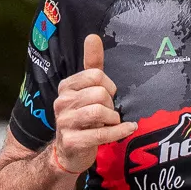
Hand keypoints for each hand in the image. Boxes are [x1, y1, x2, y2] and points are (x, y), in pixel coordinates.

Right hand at [48, 37, 130, 173]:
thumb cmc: (83, 118)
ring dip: (113, 118)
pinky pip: (102, 133)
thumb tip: (93, 36)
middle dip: (111, 104)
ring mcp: (65, 122)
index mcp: (66, 87)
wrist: (68, 153)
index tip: (109, 95)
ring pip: (100, 112)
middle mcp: (62, 102)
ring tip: (112, 122)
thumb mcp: (86, 90)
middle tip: (109, 113)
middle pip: (100, 93)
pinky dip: (120, 131)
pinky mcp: (72, 141)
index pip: (95, 75)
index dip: (109, 86)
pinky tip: (129, 129)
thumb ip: (92, 65)